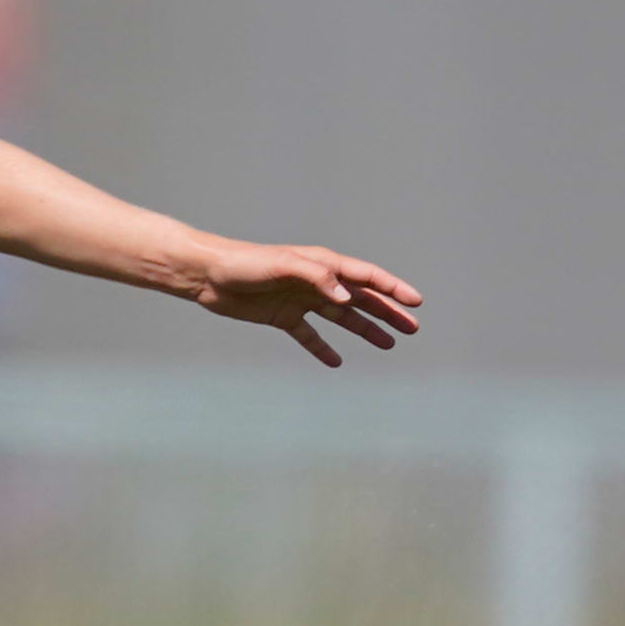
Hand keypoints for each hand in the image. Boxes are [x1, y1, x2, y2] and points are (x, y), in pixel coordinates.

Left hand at [189, 241, 420, 368]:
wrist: (208, 275)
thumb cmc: (245, 263)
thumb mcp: (283, 265)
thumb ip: (317, 277)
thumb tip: (347, 298)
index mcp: (322, 264)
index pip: (366, 277)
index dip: (392, 288)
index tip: (416, 302)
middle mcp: (316, 282)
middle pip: (361, 299)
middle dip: (388, 312)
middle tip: (413, 329)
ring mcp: (301, 301)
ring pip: (341, 318)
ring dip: (365, 330)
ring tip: (388, 345)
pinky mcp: (282, 317)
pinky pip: (309, 336)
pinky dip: (322, 348)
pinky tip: (336, 362)